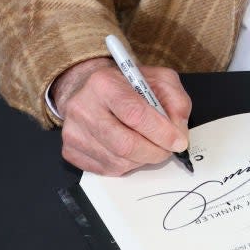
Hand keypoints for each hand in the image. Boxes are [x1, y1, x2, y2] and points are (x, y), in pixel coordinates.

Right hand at [51, 57, 191, 175]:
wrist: (90, 89)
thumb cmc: (128, 85)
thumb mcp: (158, 79)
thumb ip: (175, 100)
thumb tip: (179, 131)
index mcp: (104, 83)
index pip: (135, 114)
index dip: (161, 132)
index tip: (179, 141)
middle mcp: (83, 107)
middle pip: (125, 144)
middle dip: (154, 152)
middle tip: (168, 150)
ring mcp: (74, 131)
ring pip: (117, 161)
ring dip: (142, 160)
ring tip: (150, 147)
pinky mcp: (70, 151)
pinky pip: (106, 170)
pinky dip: (126, 165)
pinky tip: (131, 151)